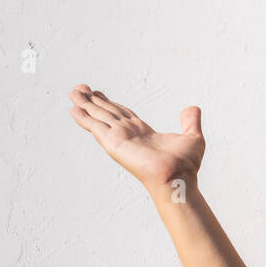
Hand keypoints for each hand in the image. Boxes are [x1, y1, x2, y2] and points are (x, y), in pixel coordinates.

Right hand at [68, 84, 205, 194]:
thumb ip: (191, 121)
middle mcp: (129, 134)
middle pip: (107, 112)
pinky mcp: (113, 143)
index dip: (110, 103)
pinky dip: (84, 118)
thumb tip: (193, 108)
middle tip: (80, 89)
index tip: (99, 93)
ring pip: (99, 116)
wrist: (178, 177)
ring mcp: (120, 138)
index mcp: (143, 132)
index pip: (122, 113)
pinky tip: (74, 110)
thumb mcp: (192, 136)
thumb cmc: (185, 165)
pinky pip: (96, 127)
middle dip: (93, 101)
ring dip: (85, 105)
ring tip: (73, 93)